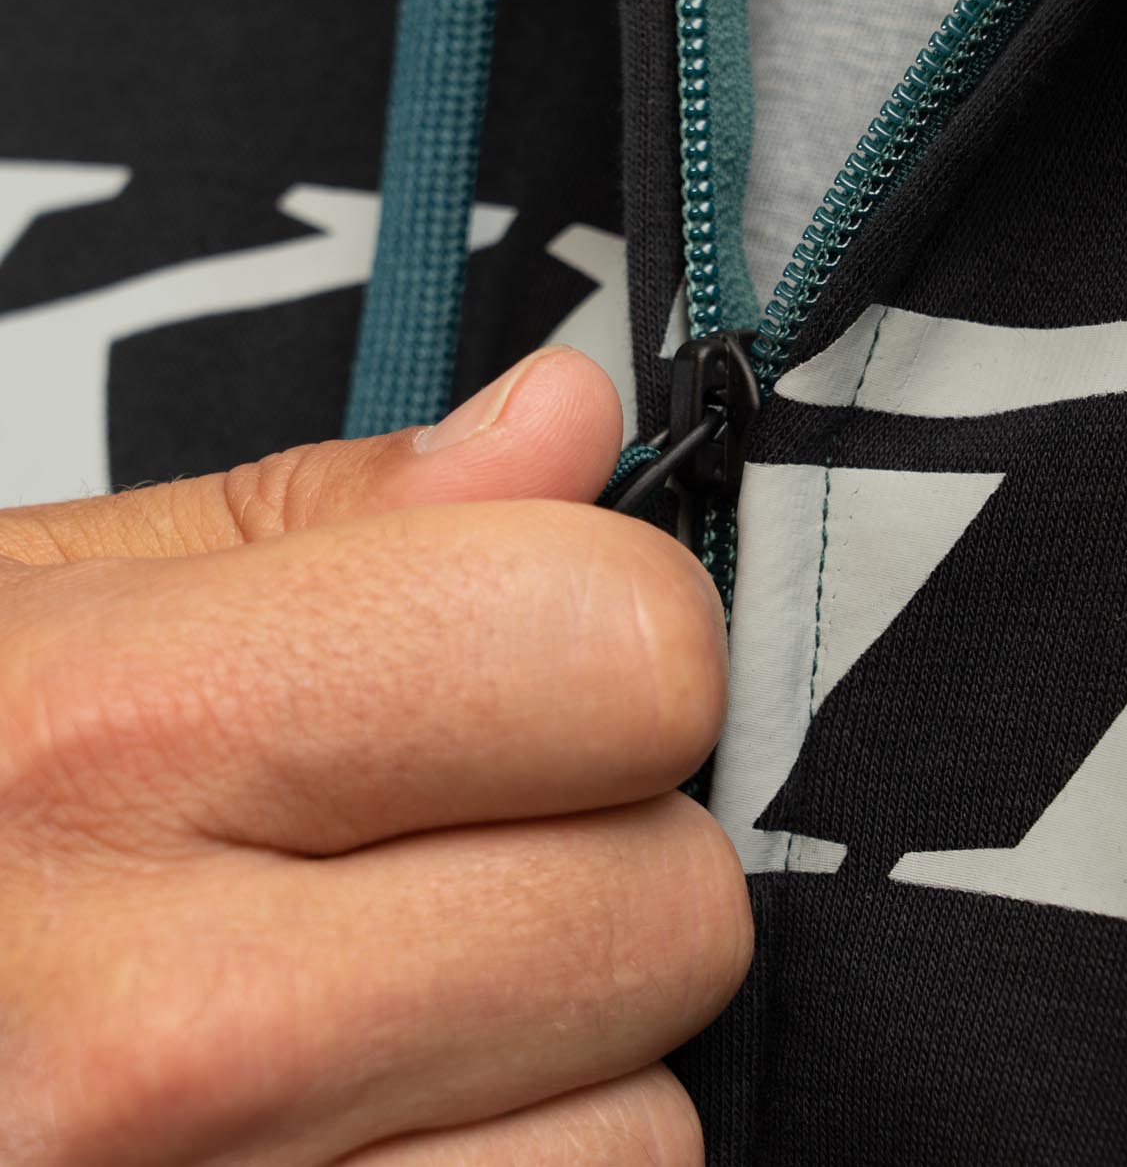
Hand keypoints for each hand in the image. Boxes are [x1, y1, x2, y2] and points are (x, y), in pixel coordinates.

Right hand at [0, 347, 749, 1165]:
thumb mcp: (33, 609)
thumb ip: (337, 517)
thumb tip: (574, 421)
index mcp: (113, 742)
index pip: (622, 650)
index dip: (618, 637)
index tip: (541, 660)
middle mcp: (157, 1032)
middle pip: (672, 905)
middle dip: (604, 865)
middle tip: (443, 860)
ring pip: (646, 1137)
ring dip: (563, 1071)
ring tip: (387, 1023)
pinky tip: (370, 1136)